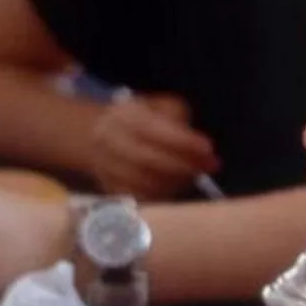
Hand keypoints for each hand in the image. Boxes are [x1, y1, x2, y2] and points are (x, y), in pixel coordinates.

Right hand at [84, 95, 219, 199]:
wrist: (95, 134)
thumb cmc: (138, 119)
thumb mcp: (160, 107)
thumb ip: (179, 121)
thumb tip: (201, 148)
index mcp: (126, 116)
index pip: (155, 130)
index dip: (184, 141)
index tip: (209, 148)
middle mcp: (112, 141)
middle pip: (150, 159)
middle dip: (185, 165)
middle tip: (211, 166)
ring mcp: (108, 167)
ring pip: (146, 182)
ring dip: (177, 181)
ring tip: (194, 175)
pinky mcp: (110, 188)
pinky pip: (140, 197)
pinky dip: (162, 195)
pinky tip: (176, 186)